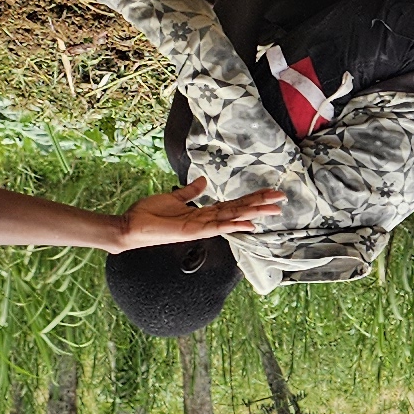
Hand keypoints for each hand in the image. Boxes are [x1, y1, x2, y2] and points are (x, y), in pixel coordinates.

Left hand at [112, 186, 280, 249]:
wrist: (131, 226)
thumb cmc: (148, 213)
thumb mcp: (173, 197)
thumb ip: (190, 191)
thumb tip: (203, 181)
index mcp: (202, 212)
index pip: (233, 204)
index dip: (251, 199)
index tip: (269, 192)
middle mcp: (206, 220)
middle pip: (239, 211)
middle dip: (260, 205)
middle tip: (281, 199)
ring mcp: (201, 227)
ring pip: (233, 218)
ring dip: (254, 214)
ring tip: (274, 210)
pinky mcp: (193, 231)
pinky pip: (218, 227)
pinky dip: (234, 226)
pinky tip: (249, 224)